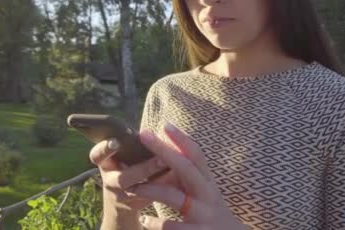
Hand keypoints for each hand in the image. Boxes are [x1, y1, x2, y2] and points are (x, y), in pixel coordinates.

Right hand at [89, 136, 180, 212]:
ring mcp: (123, 196)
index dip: (105, 149)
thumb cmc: (126, 167)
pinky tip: (179, 177)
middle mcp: (111, 182)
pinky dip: (166, 186)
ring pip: (140, 191)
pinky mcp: (138, 204)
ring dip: (160, 180)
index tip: (116, 141)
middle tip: (161, 159)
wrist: (122, 201)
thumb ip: (133, 146)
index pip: (98, 155)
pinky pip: (153, 196)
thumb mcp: (122, 157)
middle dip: (143, 169)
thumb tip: (152, 132)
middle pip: (123, 178)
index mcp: (105, 164)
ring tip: (175, 168)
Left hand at [130, 122, 246, 229]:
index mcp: (208, 182)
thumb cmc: (212, 213)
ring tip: (132, 188)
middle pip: (185, 168)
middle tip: (144, 135)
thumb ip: (191, 175)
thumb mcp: (206, 192)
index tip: (165, 124)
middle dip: (163, 150)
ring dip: (150, 189)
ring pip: (174, 197)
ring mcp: (203, 215)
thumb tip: (169, 149)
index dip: (182, 139)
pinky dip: (154, 223)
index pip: (197, 156)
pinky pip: (170, 227)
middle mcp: (208, 195)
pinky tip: (143, 221)